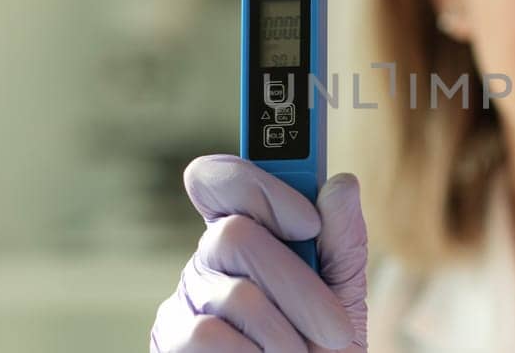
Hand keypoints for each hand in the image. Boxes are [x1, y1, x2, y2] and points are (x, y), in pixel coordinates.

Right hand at [151, 155, 367, 351]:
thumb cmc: (322, 345)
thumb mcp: (343, 292)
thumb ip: (341, 240)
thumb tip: (342, 183)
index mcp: (246, 231)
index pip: (220, 179)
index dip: (259, 188)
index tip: (309, 223)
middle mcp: (208, 258)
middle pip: (234, 235)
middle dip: (297, 285)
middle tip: (334, 327)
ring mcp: (185, 299)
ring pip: (235, 294)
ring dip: (285, 335)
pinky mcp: (171, 339)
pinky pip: (208, 334)